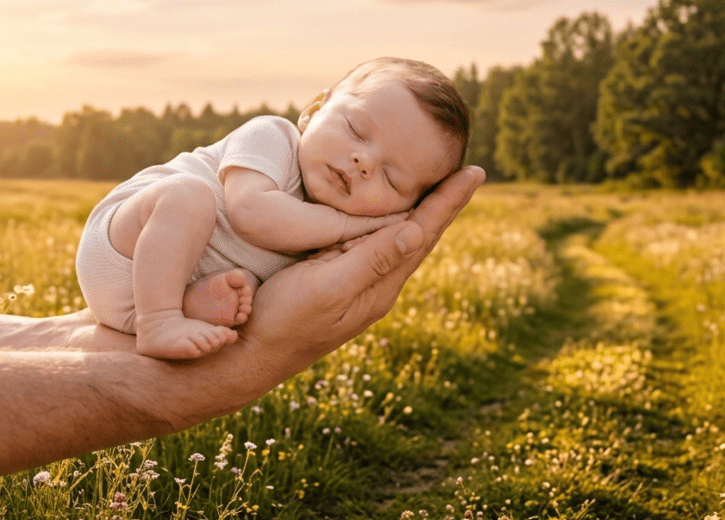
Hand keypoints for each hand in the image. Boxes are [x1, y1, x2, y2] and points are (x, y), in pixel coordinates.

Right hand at [229, 166, 484, 382]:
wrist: (249, 356)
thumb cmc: (282, 321)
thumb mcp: (326, 288)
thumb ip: (369, 261)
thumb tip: (417, 231)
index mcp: (380, 285)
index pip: (423, 233)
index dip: (448, 201)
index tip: (475, 172)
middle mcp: (376, 285)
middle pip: (419, 235)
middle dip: (444, 202)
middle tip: (470, 172)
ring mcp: (357, 285)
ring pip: (398, 239)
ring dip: (422, 211)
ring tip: (442, 187)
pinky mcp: (336, 281)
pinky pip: (373, 244)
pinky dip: (389, 221)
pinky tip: (388, 215)